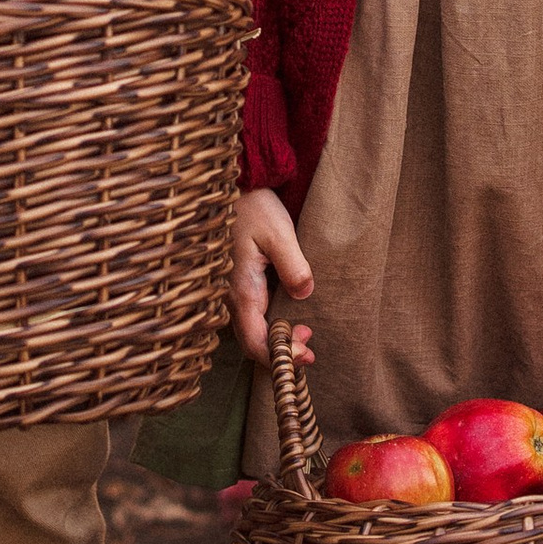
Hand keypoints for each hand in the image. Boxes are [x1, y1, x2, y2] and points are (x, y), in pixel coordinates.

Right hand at [231, 184, 310, 361]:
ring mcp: (232, 291)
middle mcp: (232, 296)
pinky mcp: (238, 283)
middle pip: (252, 341)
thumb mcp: (278, 233)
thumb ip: (293, 266)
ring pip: (250, 330)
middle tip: (309, 346)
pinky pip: (251, 316)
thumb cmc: (254, 208)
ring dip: (275, 339)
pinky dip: (269, 325)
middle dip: (280, 351)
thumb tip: (304, 294)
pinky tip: (287, 316)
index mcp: (243, 289)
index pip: (256, 341)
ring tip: (303, 332)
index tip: (306, 353)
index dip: (280, 355)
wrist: (237, 188)